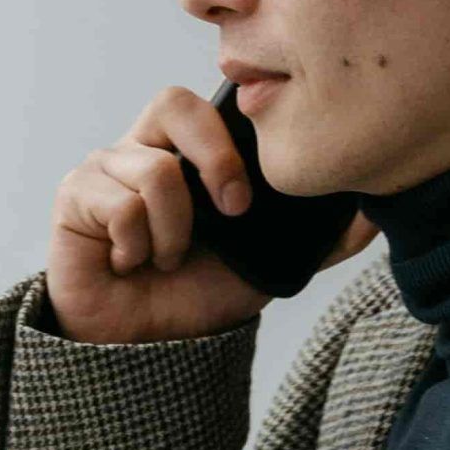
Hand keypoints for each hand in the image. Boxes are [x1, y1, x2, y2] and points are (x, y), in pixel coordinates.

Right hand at [43, 85, 379, 343]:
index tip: (248, 198)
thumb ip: (318, 235)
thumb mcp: (269, 263)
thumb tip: (374, 212)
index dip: (232, 136)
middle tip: (229, 213)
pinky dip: (139, 247)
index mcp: (185, 152)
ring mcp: (104, 170)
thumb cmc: (196, 296)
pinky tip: (132, 265)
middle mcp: (142, 149)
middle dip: (213, 160)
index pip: (206, 101)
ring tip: (165, 259)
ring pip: (154, 171)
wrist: (145, 348)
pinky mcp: (75, 197)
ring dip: (174, 233)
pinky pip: (121, 206)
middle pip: (173, 102)